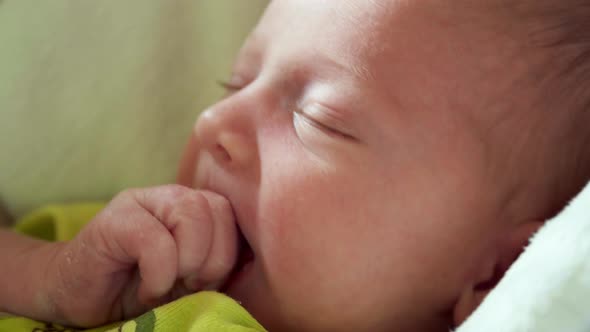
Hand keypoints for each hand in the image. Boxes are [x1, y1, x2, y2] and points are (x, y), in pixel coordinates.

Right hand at [42, 185, 238, 326]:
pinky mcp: (114, 219)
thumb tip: (255, 266)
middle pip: (217, 209)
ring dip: (187, 263)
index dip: (227, 254)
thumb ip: (218, 265)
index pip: (232, 213)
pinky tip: (147, 288)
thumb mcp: (190, 279)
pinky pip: (156, 241)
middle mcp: (171, 196)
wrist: (79, 295)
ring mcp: (142, 201)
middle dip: (212, 260)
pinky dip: (159, 274)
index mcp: (195, 207)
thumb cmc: (140, 288)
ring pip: (191, 214)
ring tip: (167, 284)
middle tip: (188, 285)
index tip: (205, 283)